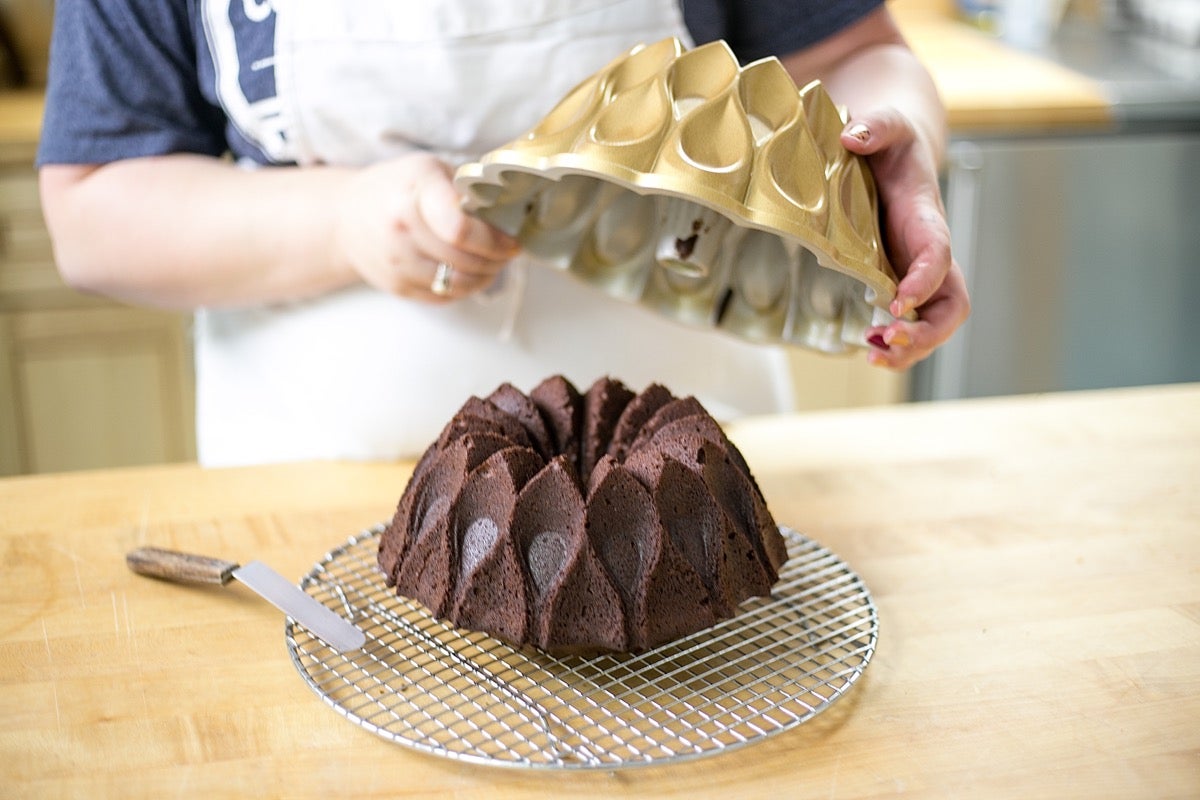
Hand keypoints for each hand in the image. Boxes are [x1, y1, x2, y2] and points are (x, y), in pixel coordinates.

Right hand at [334, 153, 519, 301]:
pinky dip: (464, 289)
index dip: (494, 239)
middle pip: (465, 259)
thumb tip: (508, 214)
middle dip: (497, 260)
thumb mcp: (428, 170)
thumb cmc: (396, 188)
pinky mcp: (396, 286)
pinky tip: (470, 275)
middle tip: (508, 253)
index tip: (511, 240)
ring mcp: (396, 261)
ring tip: (493, 265)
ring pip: (457, 283)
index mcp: (414, 191)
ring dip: (485, 277)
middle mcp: (400, 228)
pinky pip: (443, 297)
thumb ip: (465, 189)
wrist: (344, 216)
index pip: (460, 229)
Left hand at [841, 112, 969, 369]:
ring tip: (874, 356)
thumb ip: (877, 126)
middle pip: (950, 305)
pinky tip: (866, 349)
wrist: (896, 156)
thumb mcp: (888, 125)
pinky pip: (908, 324)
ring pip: (933, 324)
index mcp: (926, 218)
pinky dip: (894, 344)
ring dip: (910, 349)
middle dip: (927, 332)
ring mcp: (916, 274)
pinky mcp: (897, 284)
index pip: (939, 253)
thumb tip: (852, 136)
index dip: (924, 279)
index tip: (898, 300)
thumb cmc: (893, 144)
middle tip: (890, 341)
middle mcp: (928, 254)